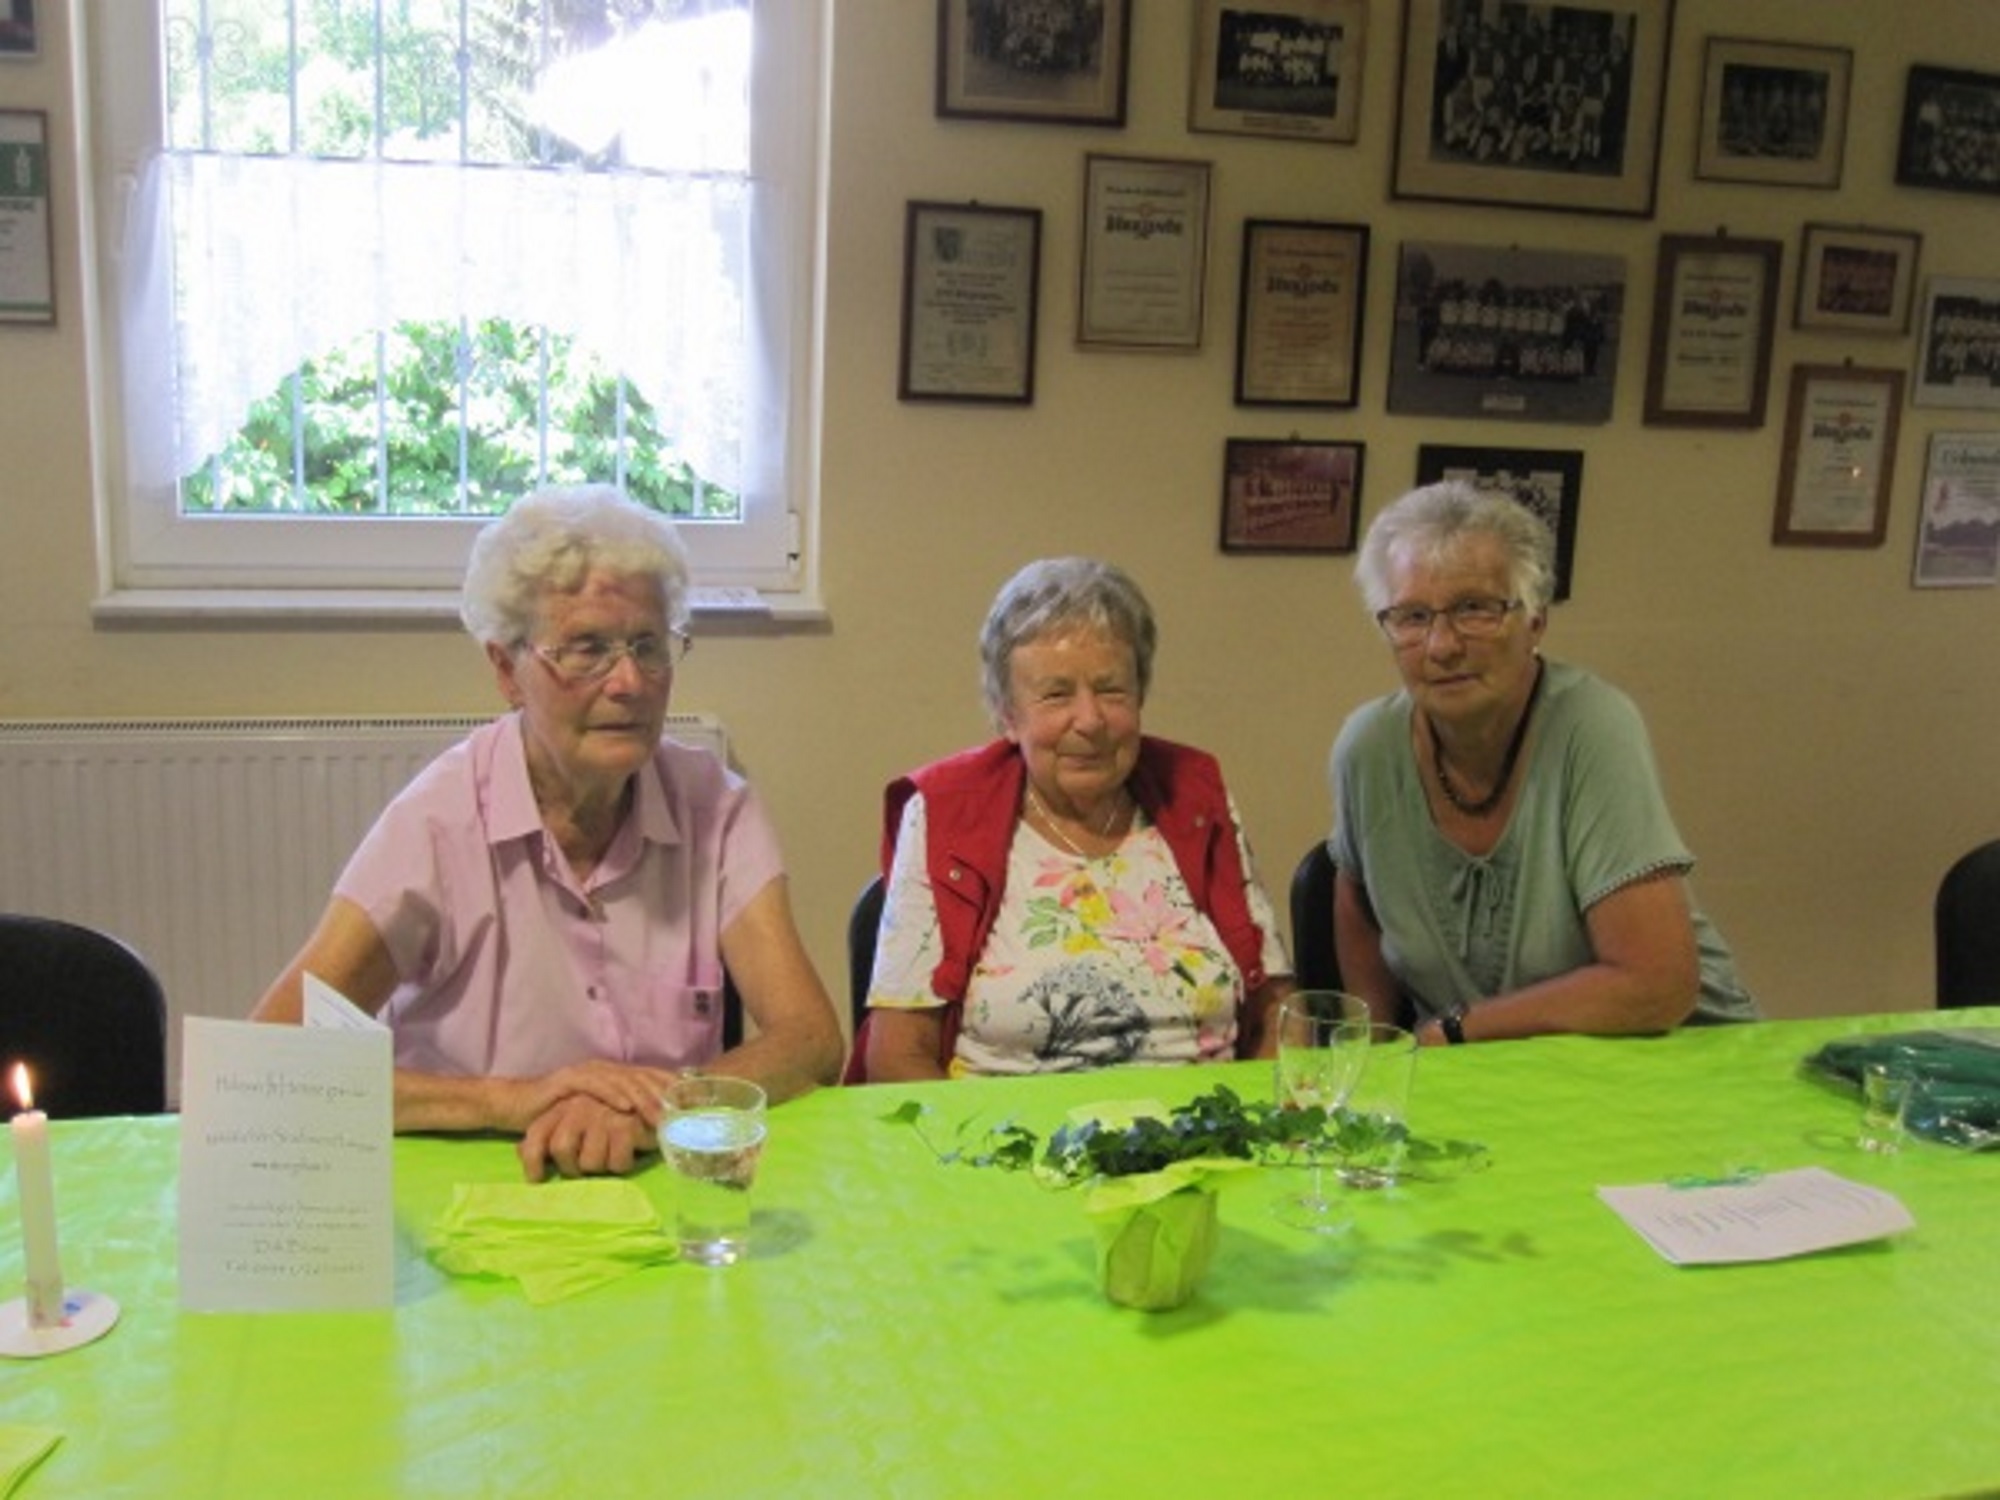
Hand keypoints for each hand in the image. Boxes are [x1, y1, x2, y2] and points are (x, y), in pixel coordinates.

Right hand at [500, 1060, 679, 1134]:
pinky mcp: (569, 1079)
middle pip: (644, 1079)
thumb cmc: (561, 1116)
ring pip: (624, 1081)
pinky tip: (627, 1106)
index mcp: (617, 1077)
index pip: (652, 1079)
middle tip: (683, 1116)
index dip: (674, 1091)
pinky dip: (613, 1095)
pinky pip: (596, 1085)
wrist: (518, 1106)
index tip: (694, 1107)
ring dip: (645, 1098)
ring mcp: (589, 1072)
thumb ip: (623, 1119)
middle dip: (665, 1097)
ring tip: (661, 1115)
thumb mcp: (598, 1118)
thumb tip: (656, 1132)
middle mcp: (606, 1070)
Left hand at [518, 1093, 656, 1181]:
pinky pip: (615, 1164)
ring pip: (589, 1163)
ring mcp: (602, 1114)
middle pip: (561, 1151)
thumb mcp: (578, 1121)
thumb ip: (549, 1134)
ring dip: (603, 1166)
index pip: (536, 1134)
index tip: (536, 1180)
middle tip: (590, 1166)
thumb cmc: (617, 1115)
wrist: (662, 1100)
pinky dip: (622, 1164)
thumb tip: (520, 1152)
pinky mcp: (625, 1125)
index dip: (532, 1160)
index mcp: (565, 1105)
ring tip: (615, 1152)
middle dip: (574, 1167)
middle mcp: (579, 1106)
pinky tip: (630, 1152)